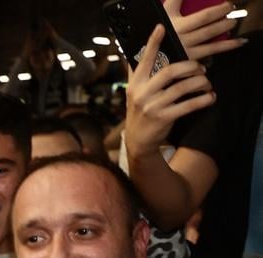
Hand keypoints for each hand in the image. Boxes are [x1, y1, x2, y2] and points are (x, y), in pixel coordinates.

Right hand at [125, 25, 214, 158]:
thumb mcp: (134, 93)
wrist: (138, 140)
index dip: (153, 43)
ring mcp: (152, 106)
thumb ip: (139, 75)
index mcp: (135, 84)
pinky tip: (210, 97)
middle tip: (200, 68)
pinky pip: (188, 105)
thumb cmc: (140, 112)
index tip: (161, 28)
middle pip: (170, 71)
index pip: (145, 60)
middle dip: (190, 66)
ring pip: (182, 88)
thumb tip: (144, 53)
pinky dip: (203, 100)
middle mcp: (142, 93)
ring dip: (200, 83)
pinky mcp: (163, 118)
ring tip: (206, 83)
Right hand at [165, 0, 246, 59]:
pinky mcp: (188, 60)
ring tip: (233, 25)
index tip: (227, 5)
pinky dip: (225, 47)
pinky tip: (236, 43)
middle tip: (232, 13)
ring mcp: (186, 50)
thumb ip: (176, 0)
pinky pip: (210, 53)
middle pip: (209, 29)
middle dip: (224, 21)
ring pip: (211, 43)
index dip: (218, 11)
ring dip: (226, 33)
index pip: (204, 17)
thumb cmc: (158, 32)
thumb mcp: (164, 13)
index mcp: (177, 26)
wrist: (148, 55)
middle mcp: (182, 39)